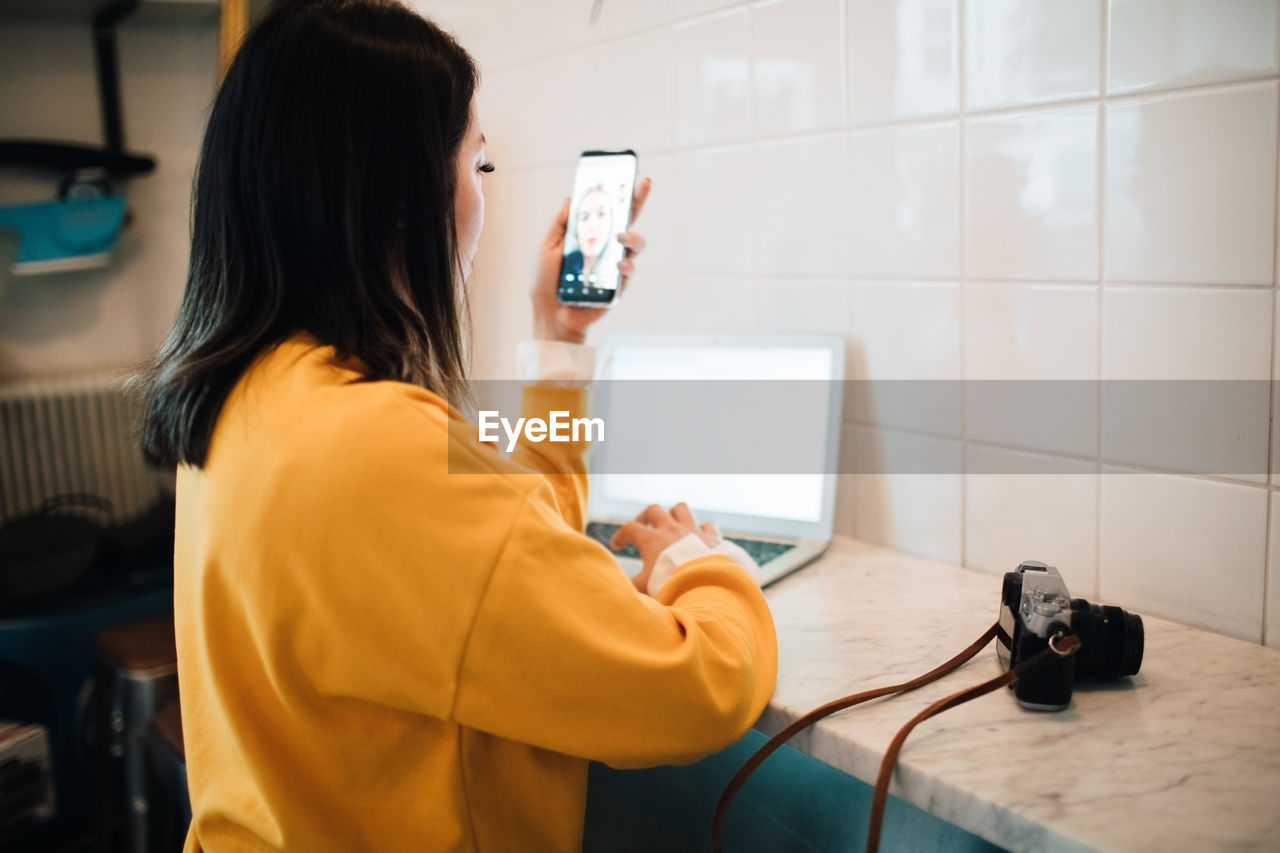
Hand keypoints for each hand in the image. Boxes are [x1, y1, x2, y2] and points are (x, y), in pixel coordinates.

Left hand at [531, 177, 651, 344]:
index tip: (630, 175)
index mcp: (589, 235)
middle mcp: (605, 248)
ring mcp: (613, 266)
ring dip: (632, 237)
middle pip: (628, 221)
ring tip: (621, 237)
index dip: (619, 193)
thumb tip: (571, 198)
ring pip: (635, 245)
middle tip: (641, 186)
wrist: (548, 313)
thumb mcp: (546, 247)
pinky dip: (625, 266)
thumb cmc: (545, 282)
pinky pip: (628, 272)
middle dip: (637, 201)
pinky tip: (618, 265)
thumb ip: (559, 224)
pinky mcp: (617, 286)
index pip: (608, 210)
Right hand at [610, 502, 720, 593]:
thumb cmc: (670, 587)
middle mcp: (671, 530)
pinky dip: (701, 529)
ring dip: (673, 515)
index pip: (629, 529)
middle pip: (654, 510)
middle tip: (643, 528)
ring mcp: (693, 531)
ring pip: (681, 509)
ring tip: (670, 525)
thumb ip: (632, 585)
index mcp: (651, 540)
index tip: (617, 545)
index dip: (620, 536)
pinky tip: (698, 537)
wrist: (703, 589)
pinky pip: (707, 525)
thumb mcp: (645, 588)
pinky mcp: (711, 538)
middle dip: (645, 517)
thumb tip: (621, 589)